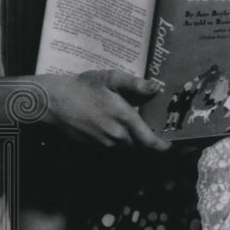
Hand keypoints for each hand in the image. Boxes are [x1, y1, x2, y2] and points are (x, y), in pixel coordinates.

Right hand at [40, 70, 170, 150]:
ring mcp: (105, 145)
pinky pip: (116, 151)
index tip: (178, 147)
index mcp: (124, 119)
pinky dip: (124, 146)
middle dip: (154, 146)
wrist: (52, 103)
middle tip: (167, 140)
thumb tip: (156, 87)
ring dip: (139, 146)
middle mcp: (117, 137)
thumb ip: (135, 84)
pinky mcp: (95, 149)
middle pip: (143, 148)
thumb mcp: (109, 78)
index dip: (166, 148)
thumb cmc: (82, 88)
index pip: (151, 142)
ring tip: (148, 137)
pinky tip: (123, 135)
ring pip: (130, 150)